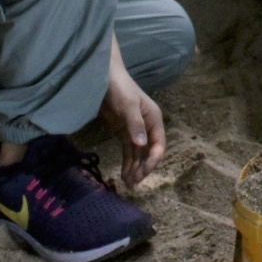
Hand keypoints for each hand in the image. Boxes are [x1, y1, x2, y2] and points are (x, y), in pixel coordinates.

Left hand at [101, 69, 165, 187]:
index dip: (153, 160)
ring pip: (138, 155)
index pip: (158, 144)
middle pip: (149, 152)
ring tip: (128, 183)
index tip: (144, 172)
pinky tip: (124, 174)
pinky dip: (127, 163)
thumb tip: (142, 145)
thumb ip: (135, 124)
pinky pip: (128, 152)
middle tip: (134, 182)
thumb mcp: (128, 106)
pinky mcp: (123, 133)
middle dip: (143, 168)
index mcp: (154, 120)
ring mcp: (135, 131)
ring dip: (135, 169)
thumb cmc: (120, 88)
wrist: (104, 77)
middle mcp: (147, 127)